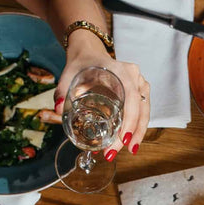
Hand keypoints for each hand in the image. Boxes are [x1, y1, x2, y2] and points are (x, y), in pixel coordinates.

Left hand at [55, 36, 149, 158]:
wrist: (89, 53)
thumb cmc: (81, 63)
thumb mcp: (69, 74)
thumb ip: (62, 89)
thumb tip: (59, 108)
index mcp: (121, 71)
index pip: (132, 98)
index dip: (130, 120)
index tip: (123, 139)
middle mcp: (134, 77)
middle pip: (141, 109)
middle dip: (133, 133)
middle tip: (118, 151)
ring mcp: (139, 83)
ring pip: (145, 111)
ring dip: (138, 132)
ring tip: (129, 150)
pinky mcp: (138, 91)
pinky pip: (142, 110)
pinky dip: (137, 126)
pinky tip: (129, 141)